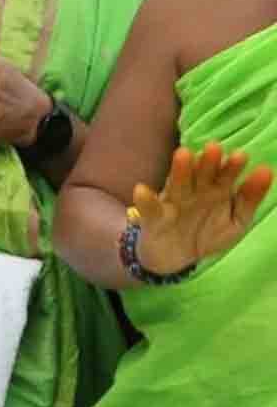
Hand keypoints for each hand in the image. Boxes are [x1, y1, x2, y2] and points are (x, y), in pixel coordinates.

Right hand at [131, 143, 272, 275]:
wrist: (173, 258)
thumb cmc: (207, 234)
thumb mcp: (236, 221)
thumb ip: (250, 199)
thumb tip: (267, 170)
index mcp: (216, 190)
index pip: (225, 175)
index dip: (232, 166)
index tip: (240, 156)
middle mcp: (194, 192)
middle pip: (201, 175)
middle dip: (207, 163)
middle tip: (214, 148)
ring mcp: (173, 203)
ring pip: (177, 185)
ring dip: (180, 170)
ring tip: (184, 154)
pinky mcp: (153, 218)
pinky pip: (149, 208)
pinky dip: (145, 199)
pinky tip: (141, 190)